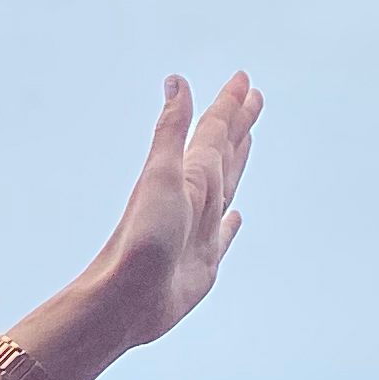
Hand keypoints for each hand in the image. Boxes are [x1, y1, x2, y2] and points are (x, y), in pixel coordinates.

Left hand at [84, 70, 261, 350]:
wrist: (125, 300)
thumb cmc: (141, 238)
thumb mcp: (161, 175)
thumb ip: (172, 130)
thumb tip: (175, 80)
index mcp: (186, 176)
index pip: (213, 132)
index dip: (230, 106)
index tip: (243, 79)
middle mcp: (194, 199)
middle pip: (222, 153)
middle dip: (237, 125)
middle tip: (253, 98)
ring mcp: (200, 230)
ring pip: (226, 187)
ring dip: (237, 162)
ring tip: (246, 141)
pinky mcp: (204, 262)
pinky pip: (224, 236)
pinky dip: (231, 225)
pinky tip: (236, 217)